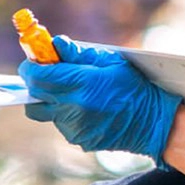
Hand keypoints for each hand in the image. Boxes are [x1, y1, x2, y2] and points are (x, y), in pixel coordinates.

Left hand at [19, 36, 181, 162]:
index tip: (34, 62)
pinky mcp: (78, 139)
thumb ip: (80, 53)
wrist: (153, 123)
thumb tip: (56, 44)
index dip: (30, 67)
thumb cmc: (136, 88)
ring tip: (76, 93)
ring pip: (46, 111)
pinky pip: (61, 123)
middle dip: (36, 83)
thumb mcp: (112, 62)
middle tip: (49, 74)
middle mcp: (73, 108)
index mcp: (82, 84)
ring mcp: (74, 127)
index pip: (37, 76)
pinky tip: (88, 109)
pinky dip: (67, 114)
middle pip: (34, 95)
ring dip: (53, 99)